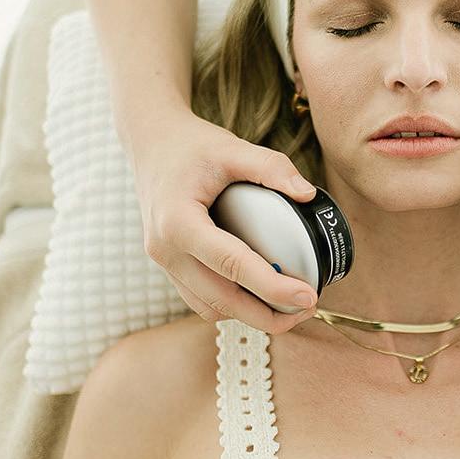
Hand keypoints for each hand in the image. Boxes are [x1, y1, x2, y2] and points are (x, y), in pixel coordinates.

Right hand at [130, 108, 320, 332]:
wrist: (150, 142)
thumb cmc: (191, 145)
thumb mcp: (232, 147)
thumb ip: (272, 167)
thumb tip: (309, 195)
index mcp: (178, 222)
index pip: (232, 266)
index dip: (273, 288)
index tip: (307, 296)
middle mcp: (165, 249)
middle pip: (221, 300)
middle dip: (267, 315)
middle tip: (308, 309)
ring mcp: (163, 261)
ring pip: (209, 307)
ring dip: (249, 316)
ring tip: (289, 308)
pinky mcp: (169, 265)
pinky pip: (200, 299)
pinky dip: (231, 306)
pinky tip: (260, 297)